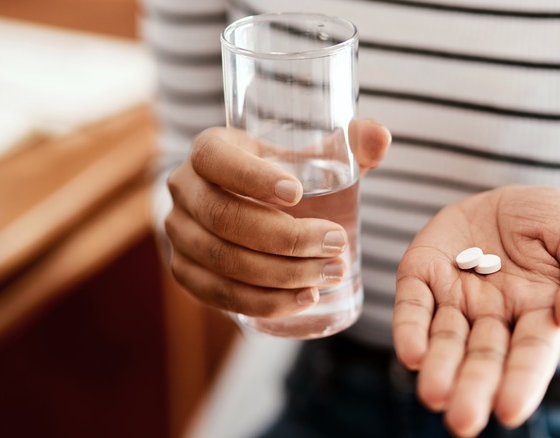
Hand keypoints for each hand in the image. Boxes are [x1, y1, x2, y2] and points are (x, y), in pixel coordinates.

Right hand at [165, 120, 389, 316]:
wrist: (254, 208)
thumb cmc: (287, 176)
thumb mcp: (314, 154)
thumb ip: (352, 143)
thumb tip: (380, 137)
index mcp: (209, 150)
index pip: (216, 159)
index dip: (253, 177)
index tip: (298, 193)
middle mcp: (184, 189)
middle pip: (225, 218)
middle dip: (285, 238)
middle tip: (336, 244)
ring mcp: (179, 234)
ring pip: (223, 260)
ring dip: (281, 274)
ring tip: (330, 273)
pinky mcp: (186, 272)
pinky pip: (218, 294)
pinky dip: (262, 301)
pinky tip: (303, 299)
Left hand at [392, 185, 559, 436]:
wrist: (512, 201)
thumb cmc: (557, 228)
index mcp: (539, 315)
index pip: (531, 355)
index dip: (521, 381)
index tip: (509, 411)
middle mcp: (494, 316)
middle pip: (483, 358)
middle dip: (473, 389)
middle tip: (462, 421)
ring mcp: (456, 298)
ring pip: (445, 339)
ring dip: (439, 368)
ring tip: (434, 394)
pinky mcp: (423, 274)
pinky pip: (413, 305)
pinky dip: (410, 329)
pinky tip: (411, 354)